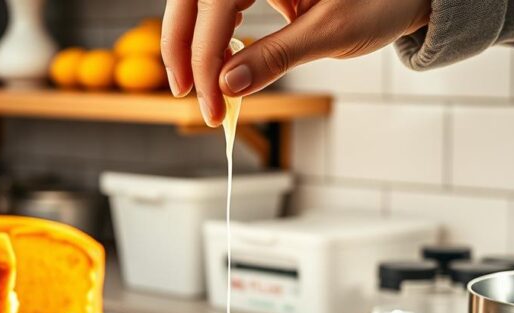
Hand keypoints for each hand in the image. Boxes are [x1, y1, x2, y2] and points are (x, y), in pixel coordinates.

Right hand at [162, 0, 431, 126]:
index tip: (210, 103)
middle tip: (186, 92)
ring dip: (199, 38)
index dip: (203, 58)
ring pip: (204, 0)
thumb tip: (227, 85)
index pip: (213, 8)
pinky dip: (222, 28)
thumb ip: (274, 57)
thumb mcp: (330, 31)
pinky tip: (233, 54)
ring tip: (207, 82)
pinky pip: (227, 0)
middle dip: (183, 45)